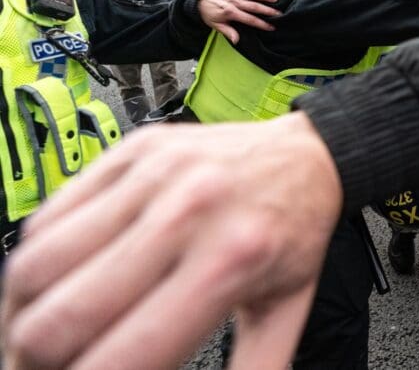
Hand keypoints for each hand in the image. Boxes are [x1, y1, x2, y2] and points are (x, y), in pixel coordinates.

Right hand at [1, 112, 341, 369]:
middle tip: (47, 369)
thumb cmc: (294, 232)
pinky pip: (46, 218)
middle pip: (60, 318)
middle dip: (36, 364)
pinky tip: (54, 284)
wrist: (309, 154)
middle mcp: (187, 214)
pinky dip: (35, 264)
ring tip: (42, 335)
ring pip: (35, 267)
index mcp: (230, 262)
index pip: (125, 353)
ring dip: (23, 316)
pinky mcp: (131, 152)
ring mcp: (153, 177)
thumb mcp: (285, 312)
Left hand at [196, 0, 280, 42]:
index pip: (249, 19)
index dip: (261, 24)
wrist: (200, 2)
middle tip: (278, 14)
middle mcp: (233, 1)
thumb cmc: (210, 15)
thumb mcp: (217, 26)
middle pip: (253, 6)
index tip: (271, 27)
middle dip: (267, 10)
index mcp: (230, 12)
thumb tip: (237, 40)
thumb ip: (229, 32)